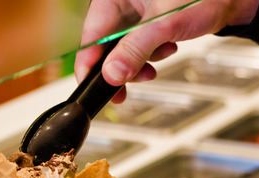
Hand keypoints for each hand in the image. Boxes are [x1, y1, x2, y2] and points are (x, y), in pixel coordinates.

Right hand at [75, 0, 258, 101]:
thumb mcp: (164, 24)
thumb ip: (135, 50)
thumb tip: (112, 75)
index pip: (91, 34)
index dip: (90, 63)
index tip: (90, 85)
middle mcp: (122, 3)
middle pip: (105, 45)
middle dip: (121, 67)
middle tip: (125, 88)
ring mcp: (134, 13)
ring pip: (123, 50)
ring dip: (140, 62)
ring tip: (162, 55)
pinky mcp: (147, 22)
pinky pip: (138, 47)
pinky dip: (151, 54)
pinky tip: (168, 47)